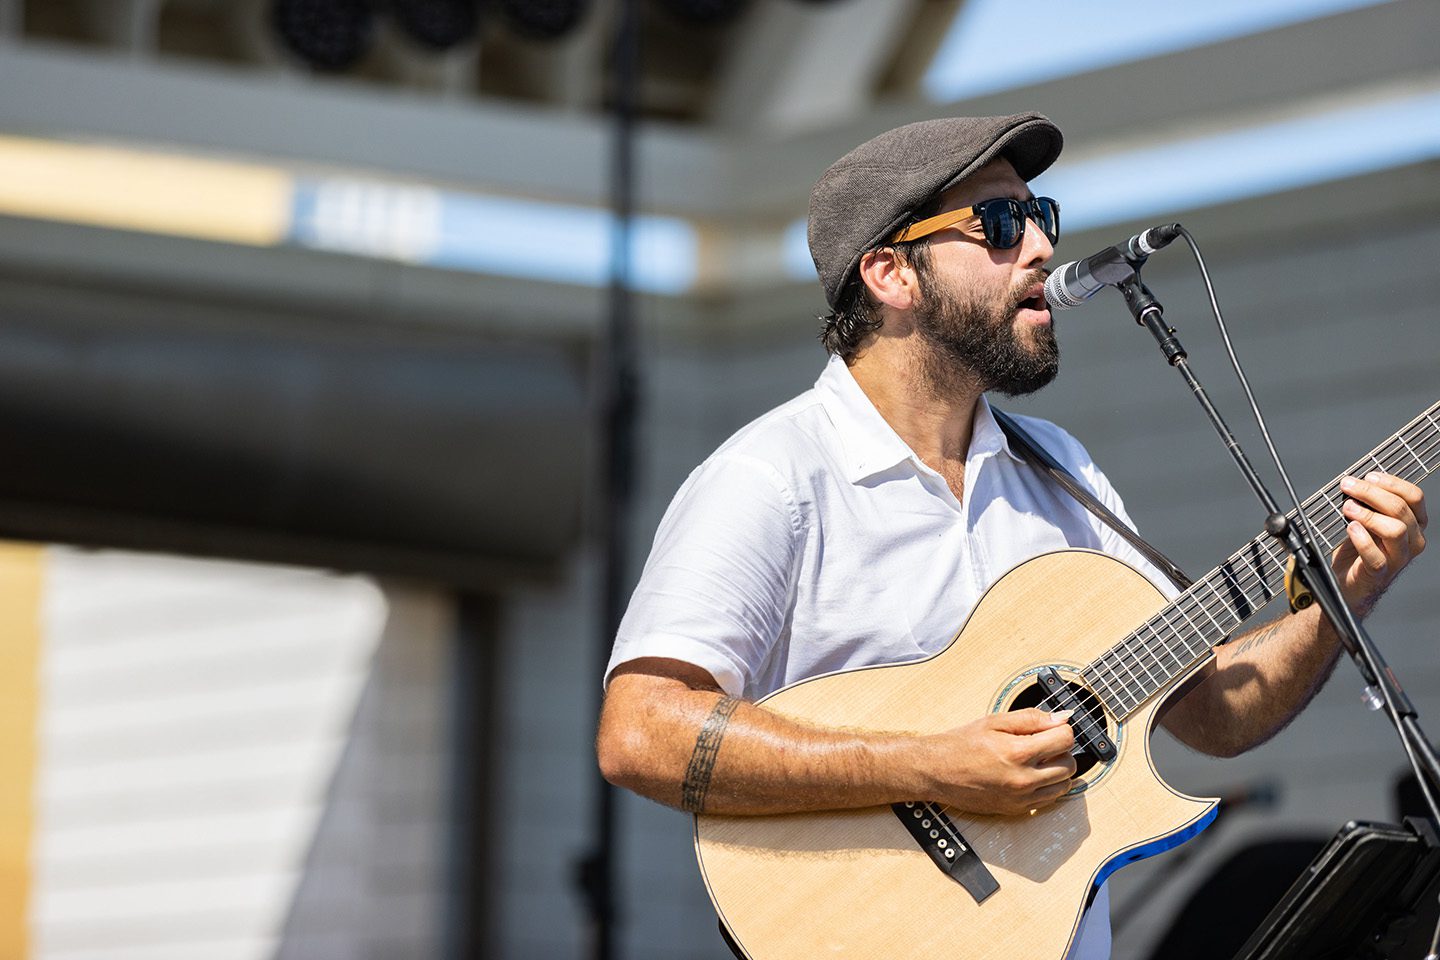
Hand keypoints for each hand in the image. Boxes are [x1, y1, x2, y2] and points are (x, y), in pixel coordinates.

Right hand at [920, 708, 1076, 815]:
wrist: (936, 771)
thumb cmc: (960, 745)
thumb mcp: (994, 721)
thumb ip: (1031, 718)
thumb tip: (1062, 717)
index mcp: (1018, 752)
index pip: (1065, 740)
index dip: (1061, 729)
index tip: (1053, 728)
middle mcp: (1023, 779)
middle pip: (1070, 765)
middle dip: (1061, 750)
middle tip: (1044, 743)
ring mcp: (1021, 797)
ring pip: (1064, 786)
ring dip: (1058, 771)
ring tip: (1038, 760)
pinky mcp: (1016, 810)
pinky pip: (1049, 800)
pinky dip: (1047, 787)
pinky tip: (1031, 774)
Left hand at [1335, 471, 1427, 615]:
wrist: (1346, 580)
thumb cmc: (1358, 547)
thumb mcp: (1367, 520)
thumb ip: (1368, 504)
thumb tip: (1355, 482)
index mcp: (1414, 523)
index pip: (1414, 497)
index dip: (1392, 483)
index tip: (1368, 476)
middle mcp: (1413, 540)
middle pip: (1401, 509)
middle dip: (1371, 493)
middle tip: (1347, 486)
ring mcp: (1399, 558)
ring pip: (1395, 530)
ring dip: (1368, 515)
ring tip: (1347, 508)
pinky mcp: (1381, 573)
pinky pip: (1376, 556)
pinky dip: (1362, 540)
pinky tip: (1350, 528)